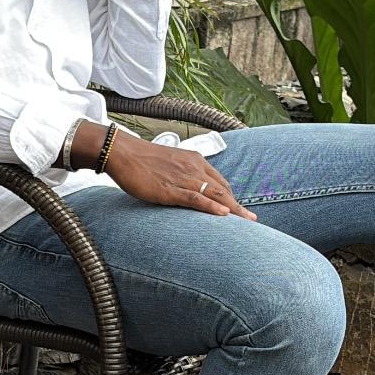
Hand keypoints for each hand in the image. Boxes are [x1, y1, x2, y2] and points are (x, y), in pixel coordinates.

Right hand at [92, 133, 256, 218]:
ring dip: (233, 209)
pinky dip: (211, 206)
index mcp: (193, 160)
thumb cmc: (140, 159)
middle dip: (238, 206)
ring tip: (247, 222)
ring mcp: (182, 178)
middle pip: (222, 188)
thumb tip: (188, 189)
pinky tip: (223, 214)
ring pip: (214, 194)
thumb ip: (181, 174)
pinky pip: (196, 198)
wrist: (122, 152)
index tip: (239, 210)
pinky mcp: (170, 189)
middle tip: (252, 220)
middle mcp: (193, 167)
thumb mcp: (168, 164)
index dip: (230, 197)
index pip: (219, 181)